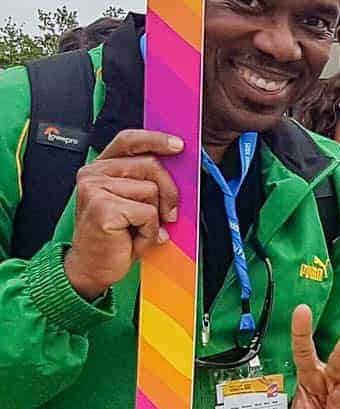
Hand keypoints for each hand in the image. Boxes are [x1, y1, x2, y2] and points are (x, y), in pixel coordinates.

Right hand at [63, 129, 183, 300]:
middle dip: (169, 191)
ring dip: (154, 218)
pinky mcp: (103, 208)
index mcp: (100, 169)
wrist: (91, 269)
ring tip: (138, 231)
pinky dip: (149, 231)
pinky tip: (133, 240)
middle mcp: (93, 174)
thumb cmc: (114, 238)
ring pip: (151, 191)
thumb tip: (178, 170)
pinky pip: (147, 213)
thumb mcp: (132, 203)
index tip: (178, 146)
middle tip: (169, 214)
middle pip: (150, 165)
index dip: (155, 139)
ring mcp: (95, 189)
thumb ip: (146, 183)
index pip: (128, 140)